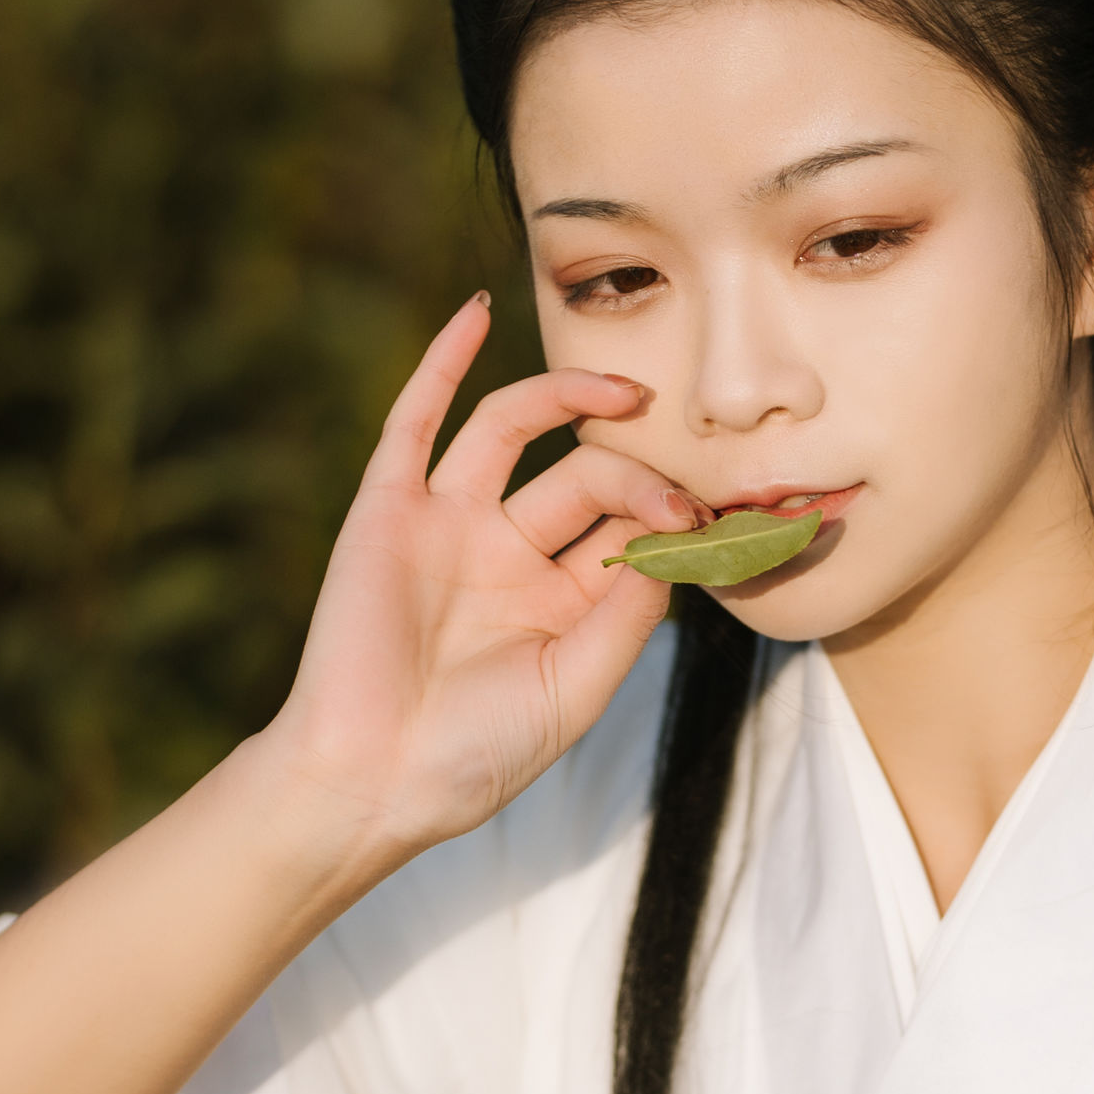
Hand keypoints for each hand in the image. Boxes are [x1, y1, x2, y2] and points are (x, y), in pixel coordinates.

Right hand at [267, 293, 700, 852]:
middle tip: (682, 498)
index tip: (723, 526)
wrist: (370, 781)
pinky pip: (416, 420)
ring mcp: (447, 524)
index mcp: (557, 603)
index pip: (629, 529)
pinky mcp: (388, 509)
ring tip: (627, 391)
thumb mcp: (577, 688)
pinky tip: (478, 311)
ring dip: (570, 396)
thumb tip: (672, 544)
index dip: (678, 517)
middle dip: (641, 478)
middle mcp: (506, 553)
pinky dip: (444, 362)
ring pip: (515, 430)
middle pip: (587, 478)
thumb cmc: (472, 755)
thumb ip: (627, 614)